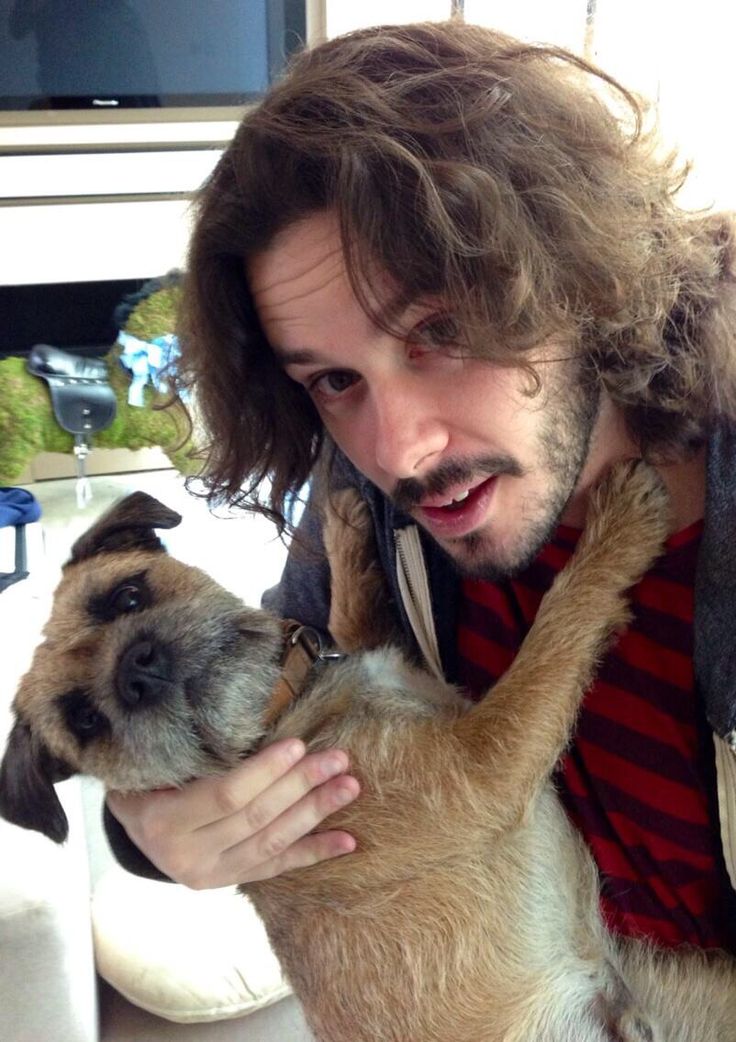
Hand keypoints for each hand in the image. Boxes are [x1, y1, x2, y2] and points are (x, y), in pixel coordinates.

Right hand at [106, 739, 358, 888]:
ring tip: (349, 787)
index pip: (225, 796)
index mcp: (163, 821)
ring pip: (273, 842)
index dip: (264, 771)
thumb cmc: (144, 782)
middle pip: (257, 817)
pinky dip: (315, 852)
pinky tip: (347, 840)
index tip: (298, 744)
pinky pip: (279, 866)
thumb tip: (233, 718)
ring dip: (316, 813)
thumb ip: (187, 755)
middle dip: (301, 786)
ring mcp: (212, 874)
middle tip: (338, 759)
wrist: (132, 831)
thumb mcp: (148, 767)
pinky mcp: (231, 881)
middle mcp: (187, 855)